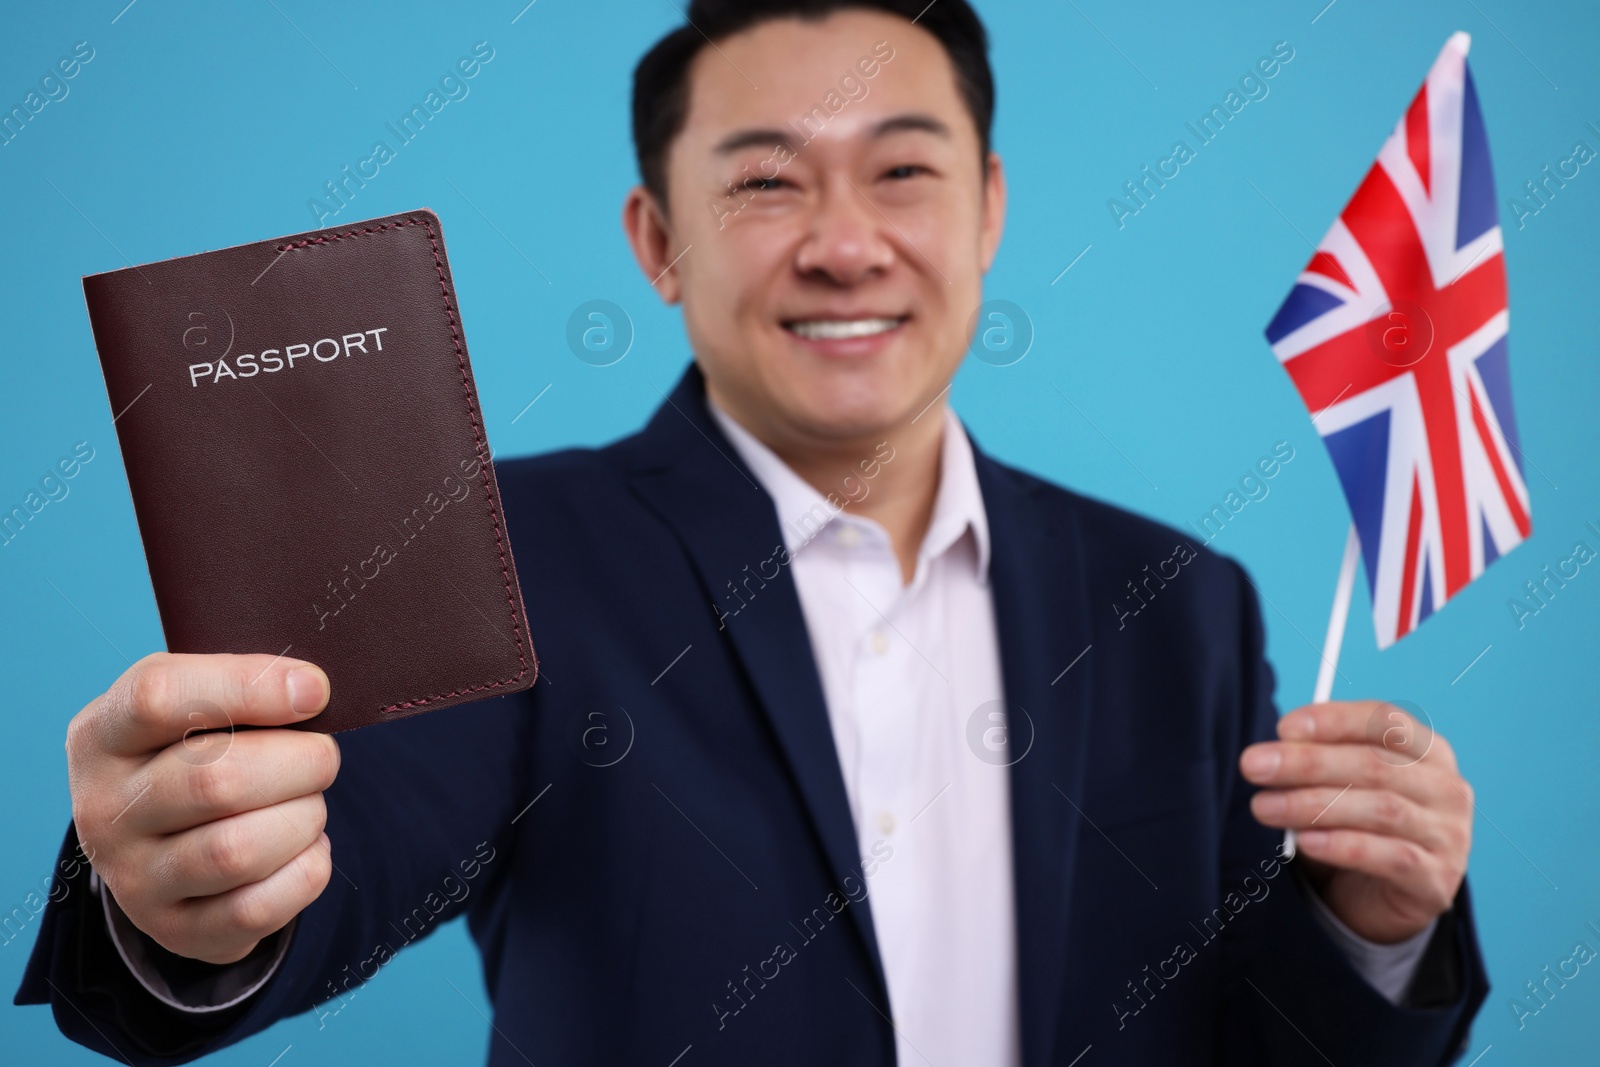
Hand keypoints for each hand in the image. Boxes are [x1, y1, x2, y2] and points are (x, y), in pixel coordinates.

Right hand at [66, 652, 339, 963]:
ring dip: (304, 818)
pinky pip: (258, 908)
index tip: (314, 691)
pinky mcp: (174, 930)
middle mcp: (103, 811)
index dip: (250, 687)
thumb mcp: (198, 703)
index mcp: (102, 736)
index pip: (158, 698)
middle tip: (322, 757)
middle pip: (216, 781)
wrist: (164, 838)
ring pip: (238, 851)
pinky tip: (305, 847)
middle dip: (300, 763)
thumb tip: (310, 690)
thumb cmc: (197, 749)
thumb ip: (245, 684)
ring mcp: (132, 879)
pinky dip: (305, 870)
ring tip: (309, 803)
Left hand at [1239, 700, 1472, 943]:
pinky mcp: (1435, 880)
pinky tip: (1305, 842)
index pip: (1384, 721)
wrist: (1384, 896)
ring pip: (1380, 810)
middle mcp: (1446, 788)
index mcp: (1427, 750)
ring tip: (1264, 807)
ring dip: (1313, 805)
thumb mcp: (1342, 784)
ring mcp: (1448, 835)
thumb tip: (1276, 751)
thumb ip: (1319, 761)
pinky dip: (1343, 846)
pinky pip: (1389, 857)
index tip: (1284, 728)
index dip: (1334, 721)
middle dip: (1307, 763)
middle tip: (1254, 766)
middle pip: (1374, 765)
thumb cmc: (1359, 823)